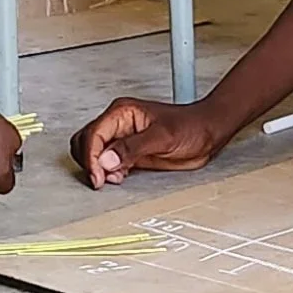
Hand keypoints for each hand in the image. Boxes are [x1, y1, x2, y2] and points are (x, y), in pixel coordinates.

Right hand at [72, 95, 227, 185]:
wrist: (207, 133)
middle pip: (85, 142)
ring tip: (113, 178)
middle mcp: (117, 123)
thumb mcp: (163, 137)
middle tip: (101, 180)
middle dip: (89, 162)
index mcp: (121, 112)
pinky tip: (120, 177)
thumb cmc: (191, 127)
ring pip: (92, 153)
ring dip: (96, 168)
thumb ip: (132, 148)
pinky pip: (106, 163)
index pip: (93, 134)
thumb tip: (106, 159)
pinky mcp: (128, 152)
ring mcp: (122, 138)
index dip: (91, 157)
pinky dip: (106, 173)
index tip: (97, 176)